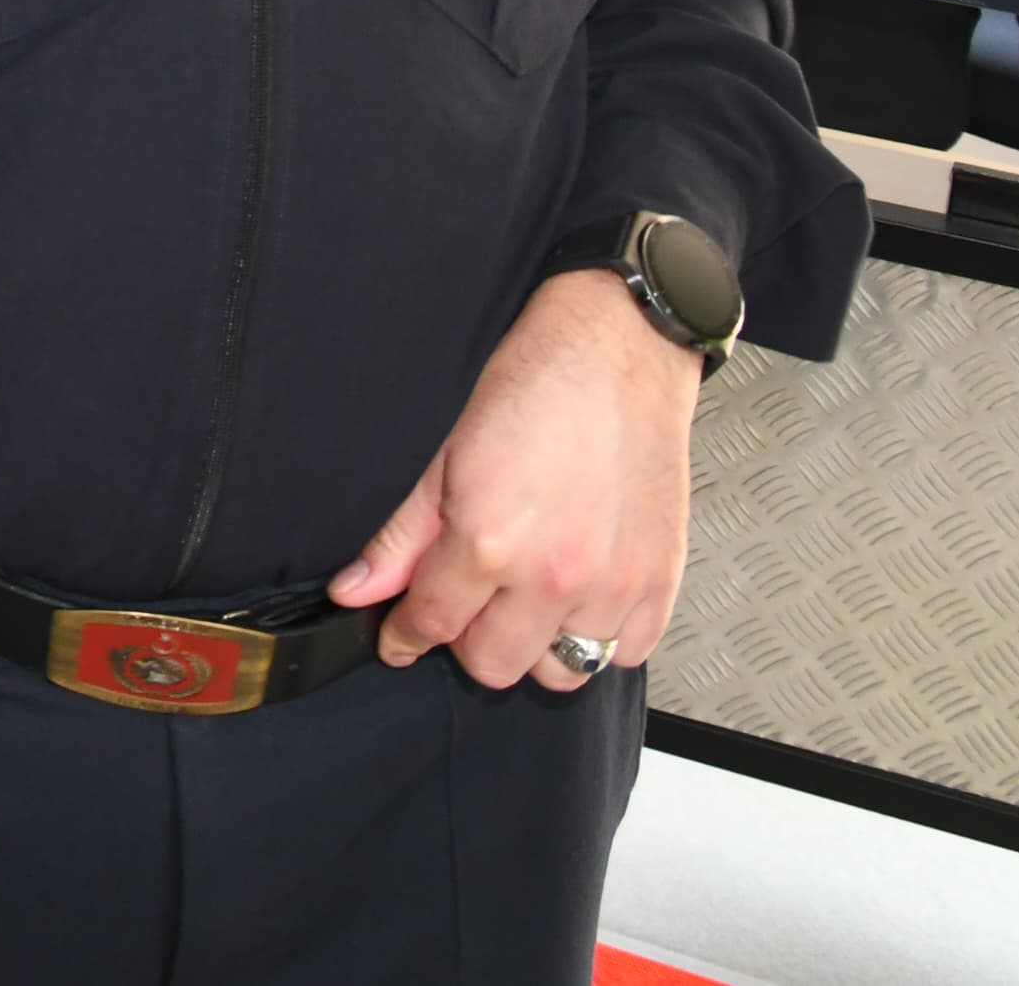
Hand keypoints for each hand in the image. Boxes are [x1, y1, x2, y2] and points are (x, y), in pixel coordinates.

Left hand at [328, 267, 696, 690]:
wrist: (620, 348)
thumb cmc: (539, 385)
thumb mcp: (448, 453)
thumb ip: (403, 536)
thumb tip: (357, 589)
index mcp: (491, 542)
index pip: (433, 625)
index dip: (406, 635)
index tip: (400, 637)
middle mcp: (555, 576)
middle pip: (495, 665)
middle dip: (468, 640)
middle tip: (467, 601)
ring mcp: (614, 586)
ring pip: (560, 671)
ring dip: (535, 644)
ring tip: (526, 599)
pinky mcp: (661, 583)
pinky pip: (625, 653)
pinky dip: (599, 636)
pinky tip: (580, 596)